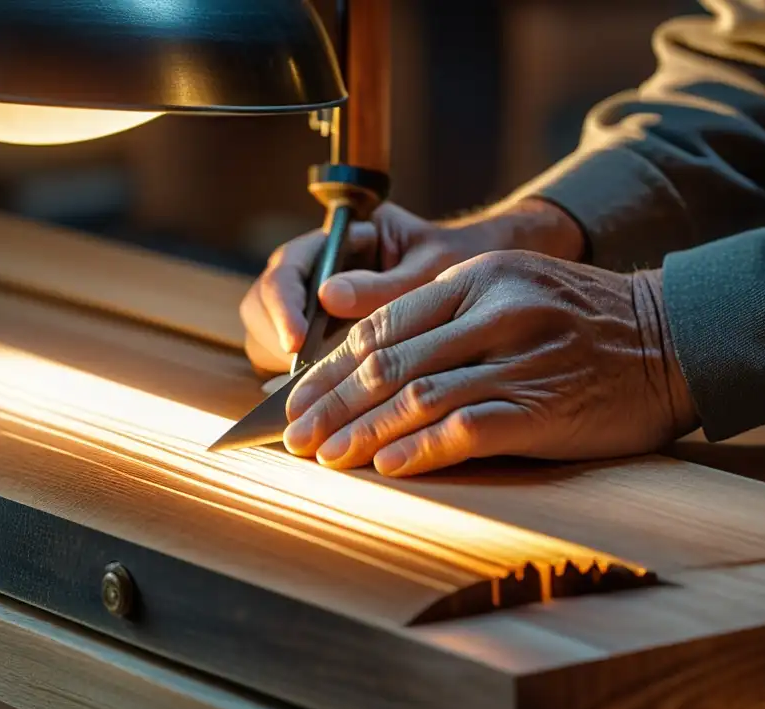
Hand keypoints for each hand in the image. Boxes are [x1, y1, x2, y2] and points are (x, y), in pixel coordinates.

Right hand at [240, 199, 584, 374]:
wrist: (499, 278)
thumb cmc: (474, 262)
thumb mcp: (436, 268)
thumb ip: (386, 285)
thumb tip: (329, 297)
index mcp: (343, 238)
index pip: (288, 266)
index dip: (283, 306)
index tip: (296, 343)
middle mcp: (323, 271)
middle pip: (265, 304)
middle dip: (274, 343)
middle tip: (294, 387)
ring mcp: (322, 308)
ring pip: (275, 337)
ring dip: (285, 370)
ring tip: (308, 407)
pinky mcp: (332, 341)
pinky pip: (302, 363)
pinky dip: (309, 387)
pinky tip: (327, 414)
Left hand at [281, 251, 697, 475]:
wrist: (674, 337)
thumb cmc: (581, 319)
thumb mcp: (511, 287)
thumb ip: (440, 310)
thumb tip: (359, 341)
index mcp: (477, 277)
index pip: (382, 325)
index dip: (330, 366)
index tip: (296, 397)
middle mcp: (493, 312)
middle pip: (388, 363)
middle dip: (331, 404)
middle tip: (292, 436)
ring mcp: (519, 358)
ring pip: (417, 398)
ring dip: (363, 433)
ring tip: (324, 458)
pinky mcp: (543, 406)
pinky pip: (467, 429)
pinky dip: (420, 450)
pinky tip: (386, 467)